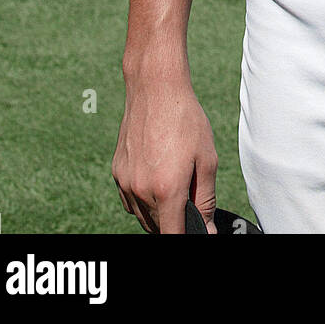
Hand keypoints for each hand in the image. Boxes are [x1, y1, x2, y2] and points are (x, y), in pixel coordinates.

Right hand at [112, 69, 217, 234]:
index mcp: (166, 190)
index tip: (196, 230)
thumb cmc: (185, 119)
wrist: (155, 88)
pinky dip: (143, 200)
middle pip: (157, 228)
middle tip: (190, 200)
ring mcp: (125, 182)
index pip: (172, 235)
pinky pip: (130, 201)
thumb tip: (206, 230)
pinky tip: (157, 181)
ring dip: (159, 213)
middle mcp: (141, 190)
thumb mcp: (206, 159)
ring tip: (175, 185)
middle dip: (175, 223)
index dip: (186, 236)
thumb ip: (205, 200)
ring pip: (142, 216)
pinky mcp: (117, 172)